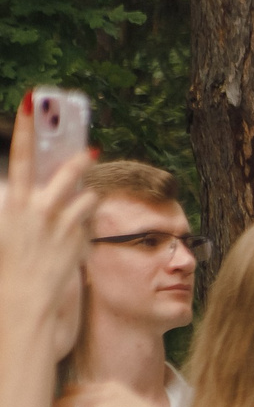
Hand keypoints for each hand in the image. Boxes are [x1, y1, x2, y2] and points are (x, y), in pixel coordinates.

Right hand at [1, 95, 97, 311]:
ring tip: (89, 171)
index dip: (25, 129)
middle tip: (87, 144)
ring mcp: (58, 225)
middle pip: (60, 172)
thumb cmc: (12, 266)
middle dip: (73, 156)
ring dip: (86, 184)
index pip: (19, 159)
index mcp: (13, 205)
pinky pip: (90, 214)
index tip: (33, 104)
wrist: (23, 302)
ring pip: (83, 192)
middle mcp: (35, 211)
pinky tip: (86, 209)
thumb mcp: (9, 230)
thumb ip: (22, 205)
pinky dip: (89, 209)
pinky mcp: (77, 239)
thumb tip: (24, 184)